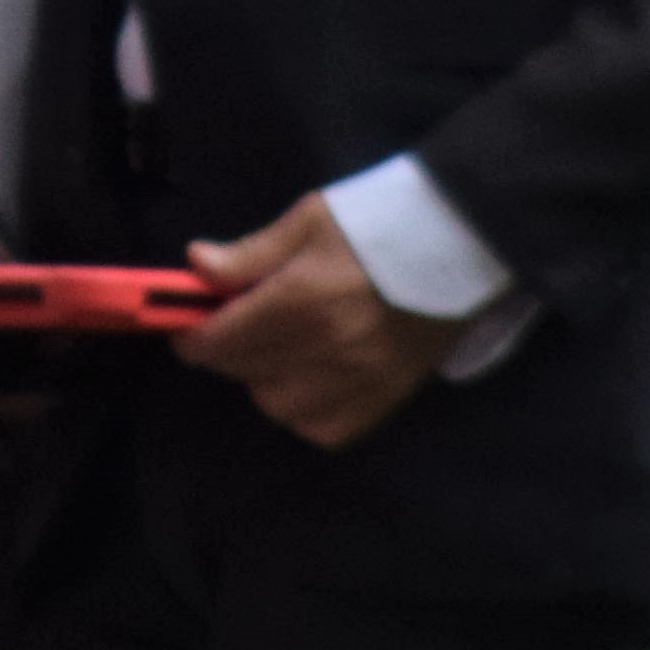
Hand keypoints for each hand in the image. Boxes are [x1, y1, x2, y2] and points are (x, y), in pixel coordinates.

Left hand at [178, 190, 460, 451]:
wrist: (462, 240)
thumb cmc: (378, 220)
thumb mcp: (308, 221)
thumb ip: (250, 254)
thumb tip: (194, 267)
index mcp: (298, 301)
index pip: (221, 340)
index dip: (194, 336)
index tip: (187, 326)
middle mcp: (324, 351)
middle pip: (245, 372)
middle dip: (228, 351)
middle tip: (234, 326)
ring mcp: (358, 381)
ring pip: (280, 408)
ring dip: (265, 381)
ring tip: (278, 349)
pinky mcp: (387, 398)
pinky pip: (325, 428)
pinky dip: (306, 411)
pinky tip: (309, 379)